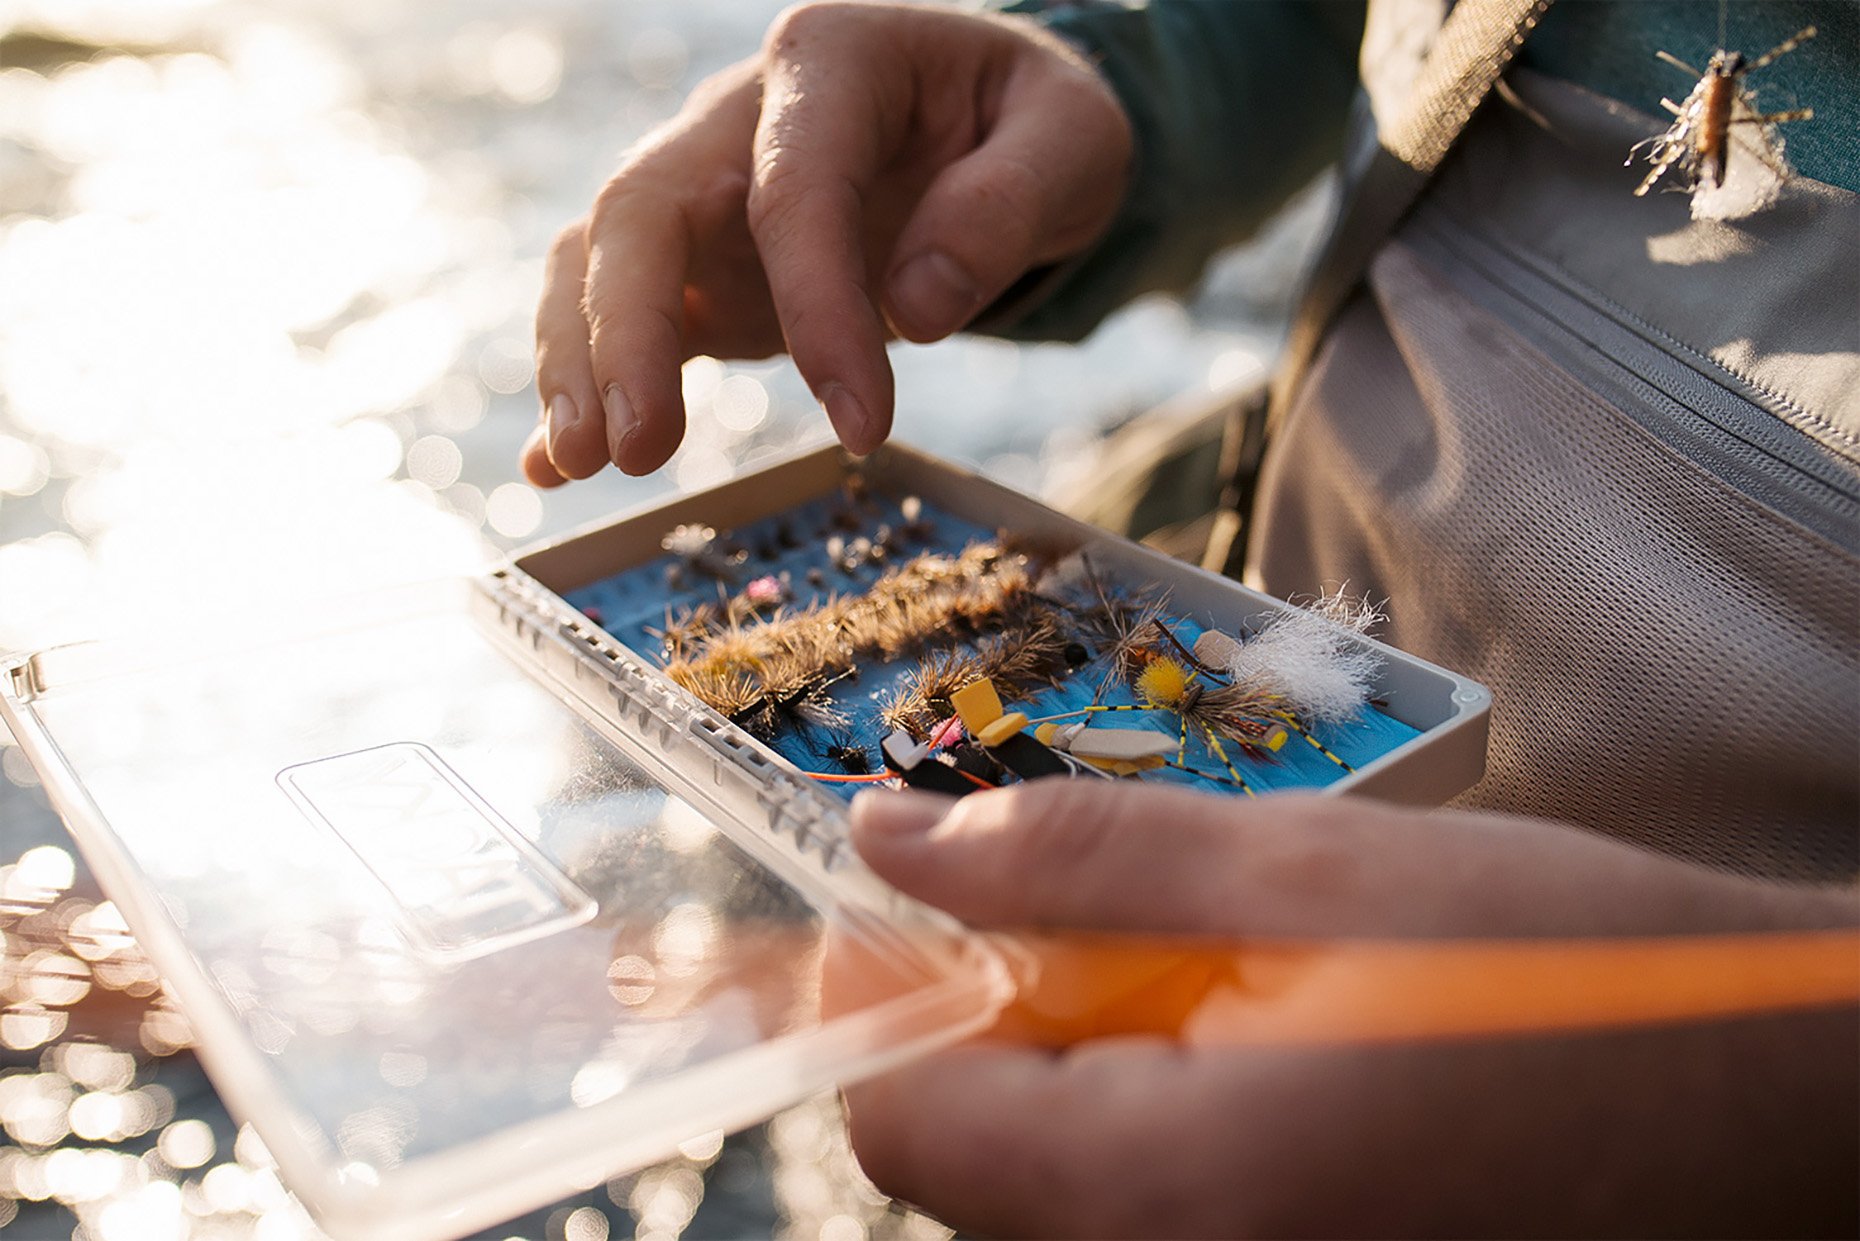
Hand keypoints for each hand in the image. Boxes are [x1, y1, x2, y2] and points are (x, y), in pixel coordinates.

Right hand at [523, 1, 1131, 484]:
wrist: (994, 121)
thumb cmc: (1029, 124)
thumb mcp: (1069, 138)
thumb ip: (1007, 206)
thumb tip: (917, 309)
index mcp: (830, 60)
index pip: (797, 187)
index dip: (817, 306)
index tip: (860, 422)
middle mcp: (739, 116)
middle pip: (643, 207)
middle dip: (625, 328)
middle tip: (638, 449)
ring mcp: (707, 191)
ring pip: (600, 254)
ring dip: (580, 360)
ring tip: (583, 466)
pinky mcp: (699, 263)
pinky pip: (616, 309)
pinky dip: (584, 380)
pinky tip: (558, 468)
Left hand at [844, 782, 1859, 1237]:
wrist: (1784, 1105)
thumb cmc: (1577, 975)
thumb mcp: (1308, 865)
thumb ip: (1072, 856)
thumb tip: (891, 836)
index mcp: (1169, 1192)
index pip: (900, 1119)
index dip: (885, 994)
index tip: (911, 903)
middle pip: (977, 1164)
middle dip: (1010, 1026)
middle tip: (1135, 926)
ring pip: (1066, 1191)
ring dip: (1096, 1076)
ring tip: (1246, 987)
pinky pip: (1159, 1215)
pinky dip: (1169, 1129)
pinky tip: (1284, 1056)